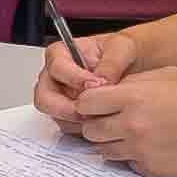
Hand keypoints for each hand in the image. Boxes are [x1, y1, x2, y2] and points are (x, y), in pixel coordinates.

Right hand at [29, 28, 143, 126]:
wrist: (131, 68)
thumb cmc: (120, 53)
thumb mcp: (122, 48)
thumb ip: (111, 62)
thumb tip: (102, 80)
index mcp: (60, 54)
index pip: (57, 67)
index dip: (74, 77)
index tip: (95, 84)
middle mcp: (55, 78)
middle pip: (44, 97)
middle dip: (64, 108)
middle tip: (87, 110)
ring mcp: (59, 99)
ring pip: (54, 116)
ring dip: (75, 120)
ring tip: (99, 116)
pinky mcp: (68, 116)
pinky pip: (68, 126)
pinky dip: (82, 128)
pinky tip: (100, 121)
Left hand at [50, 63, 176, 176]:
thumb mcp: (168, 76)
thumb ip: (134, 84)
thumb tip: (110, 90)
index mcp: (135, 97)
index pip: (86, 103)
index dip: (88, 102)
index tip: (94, 103)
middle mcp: (133, 125)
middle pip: (90, 130)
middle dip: (97, 123)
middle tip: (113, 119)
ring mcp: (141, 151)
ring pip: (104, 150)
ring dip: (113, 142)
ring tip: (136, 131)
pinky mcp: (152, 170)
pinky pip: (128, 163)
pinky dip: (134, 156)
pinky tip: (154, 145)